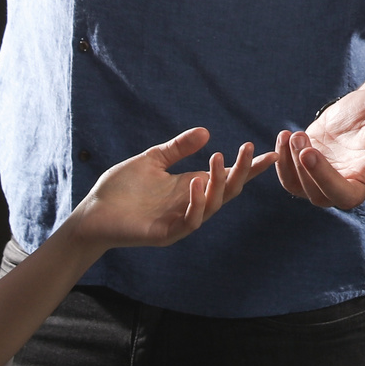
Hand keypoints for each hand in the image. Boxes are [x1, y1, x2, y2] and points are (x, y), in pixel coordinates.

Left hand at [69, 128, 276, 250]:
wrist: (93, 212)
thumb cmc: (120, 188)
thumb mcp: (152, 160)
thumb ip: (178, 148)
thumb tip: (206, 132)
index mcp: (190, 187)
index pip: (227, 177)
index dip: (249, 167)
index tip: (271, 152)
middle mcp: (191, 204)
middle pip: (228, 190)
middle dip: (242, 171)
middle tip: (246, 149)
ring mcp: (181, 220)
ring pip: (213, 205)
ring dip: (218, 182)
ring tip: (217, 159)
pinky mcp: (166, 234)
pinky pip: (190, 221)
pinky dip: (197, 203)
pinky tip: (196, 183)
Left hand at [275, 88, 364, 242]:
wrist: (354, 112)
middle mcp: (358, 184)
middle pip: (340, 196)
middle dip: (321, 177)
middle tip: (308, 151)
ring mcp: (330, 184)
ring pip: (311, 192)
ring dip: (298, 166)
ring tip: (297, 136)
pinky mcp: (307, 177)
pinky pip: (291, 183)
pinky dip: (283, 164)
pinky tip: (285, 137)